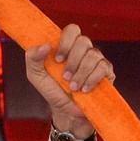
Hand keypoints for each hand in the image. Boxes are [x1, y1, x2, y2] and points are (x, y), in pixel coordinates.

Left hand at [25, 24, 114, 138]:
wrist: (65, 110)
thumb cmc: (51, 89)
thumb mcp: (35, 74)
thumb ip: (33, 57)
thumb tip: (44, 45)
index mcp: (67, 46)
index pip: (72, 30)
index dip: (66, 41)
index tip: (58, 59)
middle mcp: (83, 50)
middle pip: (83, 41)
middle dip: (72, 61)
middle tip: (65, 77)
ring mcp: (96, 59)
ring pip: (93, 55)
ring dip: (81, 73)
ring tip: (73, 87)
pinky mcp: (106, 71)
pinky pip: (103, 68)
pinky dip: (91, 79)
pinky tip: (84, 90)